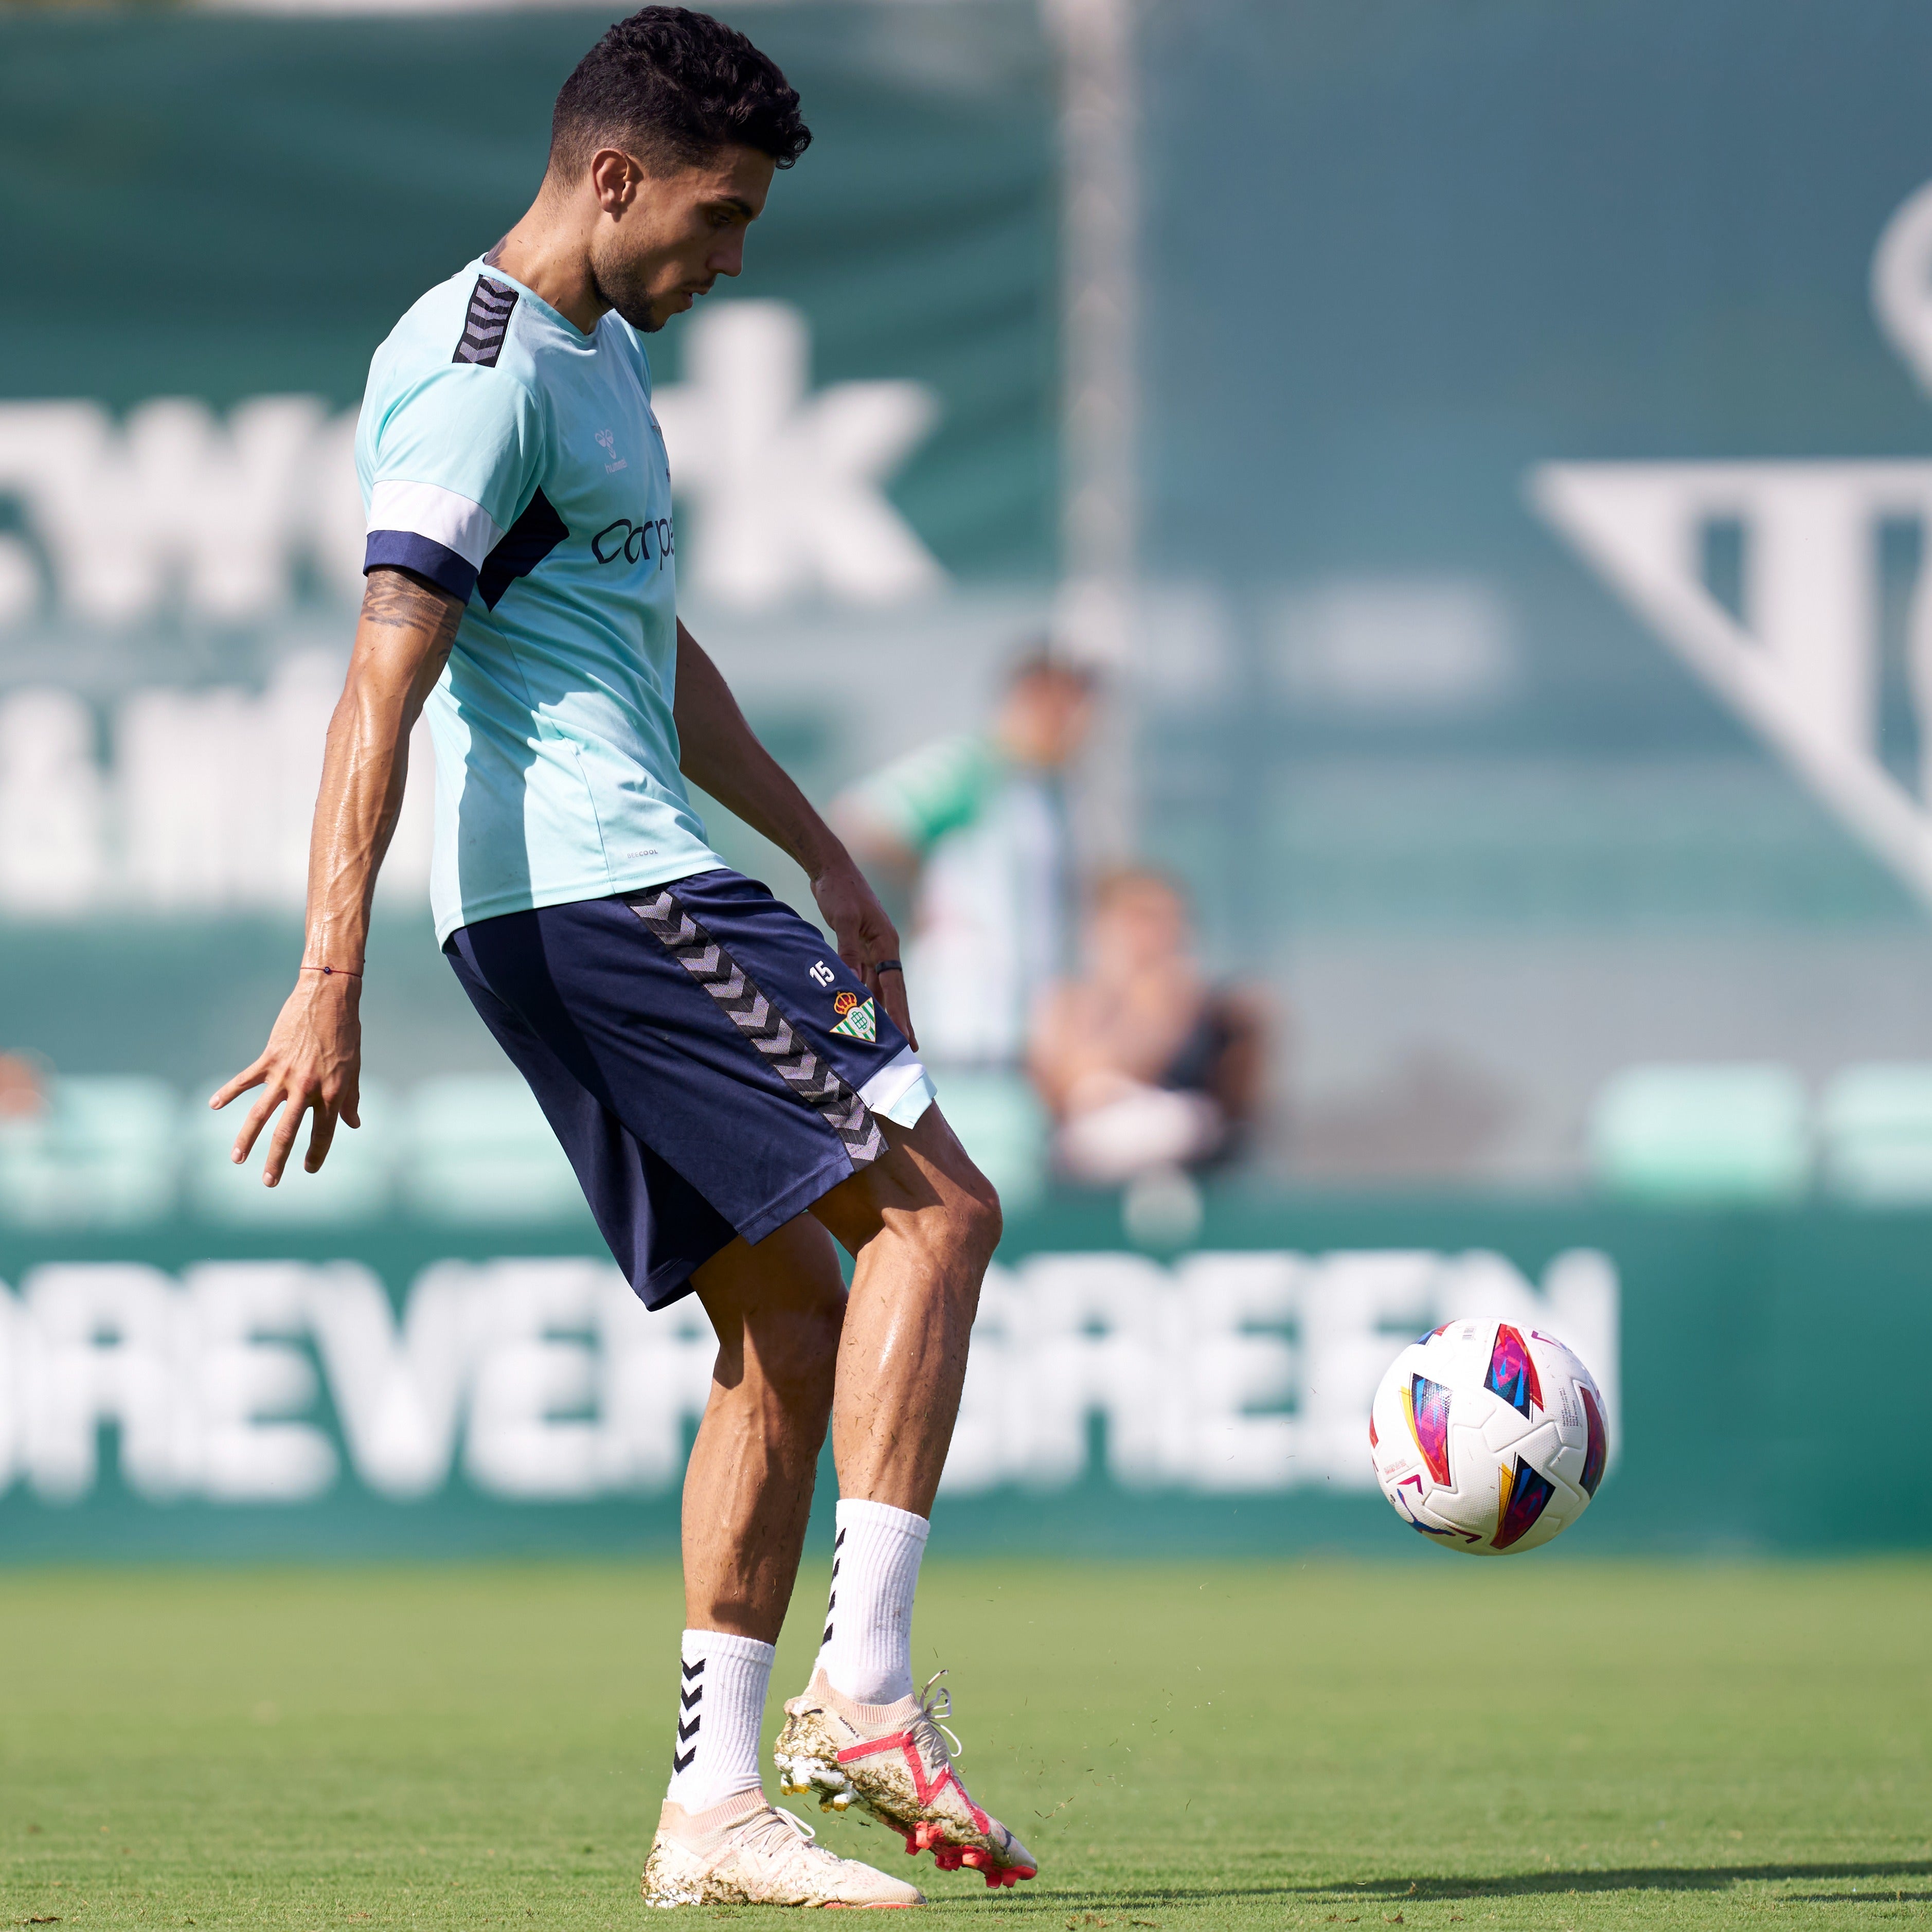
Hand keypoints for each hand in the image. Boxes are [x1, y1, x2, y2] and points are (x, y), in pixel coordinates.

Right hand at [210, 974, 362, 1185]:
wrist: (329, 999)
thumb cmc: (346, 1036)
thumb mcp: (354, 1070)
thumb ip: (350, 1100)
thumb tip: (354, 1125)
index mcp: (331, 1093)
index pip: (323, 1132)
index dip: (316, 1154)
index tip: (309, 1169)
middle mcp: (307, 1088)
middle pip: (287, 1132)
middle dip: (277, 1159)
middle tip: (269, 1182)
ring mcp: (285, 1074)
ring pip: (261, 1113)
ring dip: (247, 1138)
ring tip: (236, 1159)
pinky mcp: (269, 1058)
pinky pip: (244, 1080)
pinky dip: (228, 1092)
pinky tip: (213, 1106)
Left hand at [810, 856, 916, 1051]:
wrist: (830, 869)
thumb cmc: (840, 890)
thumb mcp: (843, 919)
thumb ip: (847, 950)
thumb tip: (851, 980)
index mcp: (887, 942)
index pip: (895, 986)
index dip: (900, 1014)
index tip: (905, 1038)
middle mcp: (884, 948)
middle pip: (893, 992)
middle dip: (899, 1020)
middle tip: (906, 1049)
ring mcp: (871, 948)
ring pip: (878, 988)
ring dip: (880, 1011)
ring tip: (883, 1039)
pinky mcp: (858, 947)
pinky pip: (863, 978)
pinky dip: (862, 996)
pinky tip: (860, 1011)